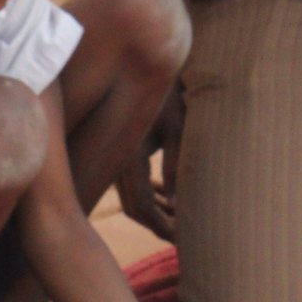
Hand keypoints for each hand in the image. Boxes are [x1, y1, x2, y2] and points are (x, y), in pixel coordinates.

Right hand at [113, 84, 184, 241]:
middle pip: (133, 208)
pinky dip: (149, 195)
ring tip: (182, 216)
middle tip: (185, 234)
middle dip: (159, 225)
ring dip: (155, 211)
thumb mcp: (179, 127)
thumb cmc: (170, 93)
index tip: (184, 237)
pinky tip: (167, 194)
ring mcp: (115, 158)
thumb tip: (176, 204)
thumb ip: (177, 166)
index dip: (163, 227)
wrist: (147, 64)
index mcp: (131, 156)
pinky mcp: (120, 153)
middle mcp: (117, 160)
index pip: (143, 206)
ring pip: (131, 199)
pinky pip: (131, 184)